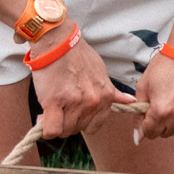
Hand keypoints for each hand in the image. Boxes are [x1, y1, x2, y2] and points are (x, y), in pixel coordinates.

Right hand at [29, 22, 118, 141]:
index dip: (81, 122)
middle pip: (78, 129)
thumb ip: (112, 91)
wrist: (58, 42)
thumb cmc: (78, 56)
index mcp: (106, 96)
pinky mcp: (54, 102)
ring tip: (51, 108)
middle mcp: (93, 101)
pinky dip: (45, 128)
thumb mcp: (102, 73)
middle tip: (59, 108)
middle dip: (67, 122)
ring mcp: (74, 102)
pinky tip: (43, 116)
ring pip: (64, 131)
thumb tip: (130, 101)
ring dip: (55, 124)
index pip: (94, 126)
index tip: (73, 113)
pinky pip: (52, 130)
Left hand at [133, 44, 173, 141]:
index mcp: (160, 110)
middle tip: (165, 107)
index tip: (151, 115)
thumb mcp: (143, 87)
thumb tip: (138, 138)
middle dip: (161, 124)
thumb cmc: (164, 66)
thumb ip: (138, 114)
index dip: (147, 124)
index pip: (149, 133)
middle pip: (165, 134)